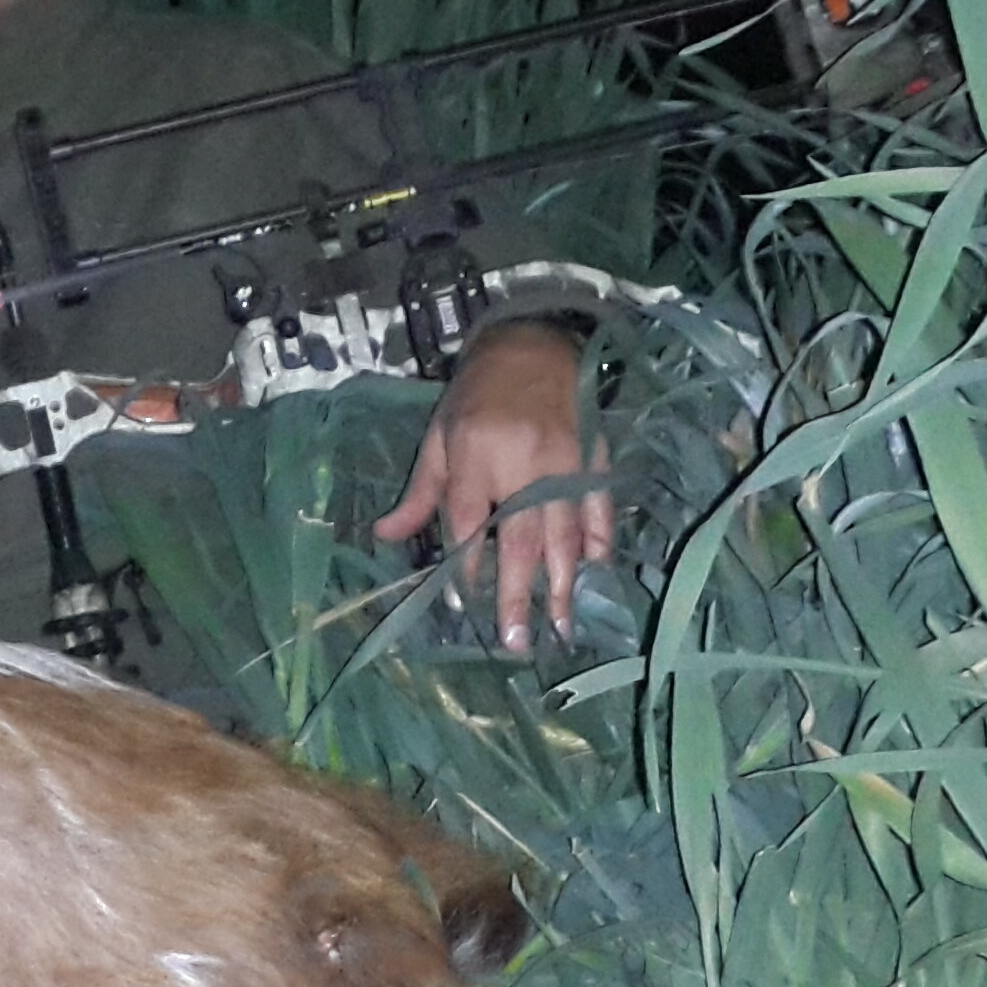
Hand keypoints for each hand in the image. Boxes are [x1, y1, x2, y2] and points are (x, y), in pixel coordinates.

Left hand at [372, 324, 610, 651]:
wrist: (535, 346)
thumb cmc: (478, 396)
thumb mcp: (439, 436)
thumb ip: (421, 493)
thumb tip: (387, 536)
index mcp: (475, 454)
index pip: (470, 521)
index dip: (467, 565)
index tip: (464, 604)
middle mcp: (523, 463)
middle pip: (521, 538)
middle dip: (518, 593)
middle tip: (516, 641)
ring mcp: (565, 464)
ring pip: (565, 534)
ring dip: (563, 585)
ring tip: (560, 628)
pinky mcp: (595, 462)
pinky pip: (600, 512)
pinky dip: (598, 547)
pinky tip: (595, 580)